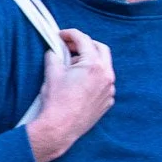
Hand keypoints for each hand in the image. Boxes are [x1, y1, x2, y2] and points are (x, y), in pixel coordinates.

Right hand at [27, 29, 114, 161]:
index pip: (84, 40)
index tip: (60, 36)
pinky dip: (94, 77)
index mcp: (94, 65)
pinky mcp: (108, 101)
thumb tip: (55, 50)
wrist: (60, 127)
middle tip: (69, 46)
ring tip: (72, 66)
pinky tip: (79, 82)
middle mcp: (107, 75)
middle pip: (101, 49)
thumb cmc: (56, 100)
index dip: (70, 34)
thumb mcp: (52, 72)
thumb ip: (54, 55)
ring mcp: (109, 89)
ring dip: (90, 61)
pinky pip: (104, 83)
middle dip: (85, 44)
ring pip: (104, 66)